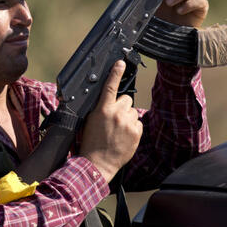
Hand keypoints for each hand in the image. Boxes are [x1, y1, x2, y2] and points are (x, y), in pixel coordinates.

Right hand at [78, 61, 142, 182]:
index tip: (120, 63)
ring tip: (117, 130)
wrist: (98, 163)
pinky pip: (138, 123)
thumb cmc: (89, 142)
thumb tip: (106, 99)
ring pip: (132, 111)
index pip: (110, 86)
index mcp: (102, 109)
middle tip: (113, 118)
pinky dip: (132, 128)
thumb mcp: (88, 121)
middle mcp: (116, 114)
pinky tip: (124, 136)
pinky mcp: (137, 132)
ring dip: (127, 117)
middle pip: (126, 98)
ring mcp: (128, 123)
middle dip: (121, 105)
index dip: (116, 73)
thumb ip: (98, 108)